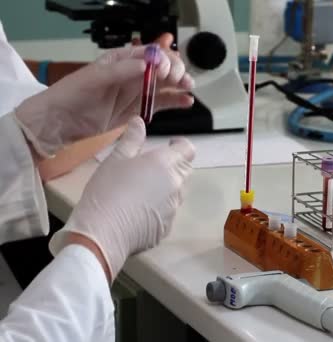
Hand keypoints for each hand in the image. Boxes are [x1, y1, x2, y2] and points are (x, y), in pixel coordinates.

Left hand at [15, 44, 193, 157]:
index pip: (150, 53)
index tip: (166, 71)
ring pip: (165, 85)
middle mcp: (133, 74)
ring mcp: (137, 92)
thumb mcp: (94, 78)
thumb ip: (121, 71)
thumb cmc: (72, 95)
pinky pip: (162, 103)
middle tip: (182, 81)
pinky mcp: (139, 109)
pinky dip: (175, 101)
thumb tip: (147, 64)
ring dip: (180, 85)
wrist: (60, 122)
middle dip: (176, 71)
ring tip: (188, 88)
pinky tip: (186, 101)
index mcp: (121, 60)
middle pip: (163, 68)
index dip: (162, 60)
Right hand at [49, 117, 194, 281]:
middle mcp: (176, 185)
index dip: (179, 145)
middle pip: (185, 169)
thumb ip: (131, 139)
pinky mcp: (167, 227)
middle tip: (149, 167)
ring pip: (178, 192)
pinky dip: (160, 208)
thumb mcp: (115, 159)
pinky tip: (139, 211)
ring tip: (141, 190)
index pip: (188, 149)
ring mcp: (174, 208)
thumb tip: (139, 122)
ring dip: (167, 187)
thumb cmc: (107, 190)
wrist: (102, 233)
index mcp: (166, 164)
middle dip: (173, 165)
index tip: (167, 145)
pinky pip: (169, 212)